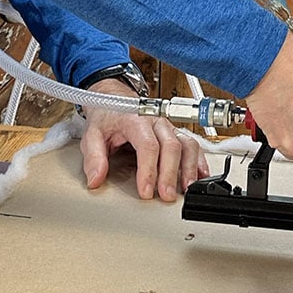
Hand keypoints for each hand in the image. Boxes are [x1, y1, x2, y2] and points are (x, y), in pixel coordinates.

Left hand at [79, 79, 206, 201]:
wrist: (114, 97)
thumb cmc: (106, 116)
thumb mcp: (92, 134)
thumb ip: (93, 157)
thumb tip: (96, 179)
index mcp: (135, 119)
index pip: (147, 145)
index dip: (149, 170)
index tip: (146, 190)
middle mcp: (155, 121)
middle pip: (171, 146)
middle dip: (170, 174)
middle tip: (166, 196)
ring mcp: (168, 126)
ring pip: (186, 144)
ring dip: (189, 167)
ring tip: (186, 189)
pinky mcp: (175, 131)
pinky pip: (193, 144)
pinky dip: (199, 161)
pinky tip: (201, 176)